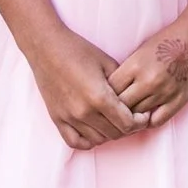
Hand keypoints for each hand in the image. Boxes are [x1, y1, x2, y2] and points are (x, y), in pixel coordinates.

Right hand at [26, 28, 146, 150]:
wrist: (46, 46)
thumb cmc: (77, 50)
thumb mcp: (107, 62)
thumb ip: (122, 85)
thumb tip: (134, 101)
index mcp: (99, 97)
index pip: (127, 124)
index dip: (140, 122)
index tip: (142, 116)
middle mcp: (84, 112)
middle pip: (115, 134)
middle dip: (127, 128)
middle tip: (130, 117)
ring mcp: (69, 117)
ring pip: (97, 140)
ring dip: (109, 134)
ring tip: (112, 122)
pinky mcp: (57, 118)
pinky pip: (75, 142)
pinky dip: (87, 140)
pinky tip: (93, 129)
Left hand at [108, 22, 187, 127]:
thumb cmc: (168, 39)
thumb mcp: (140, 50)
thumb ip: (128, 70)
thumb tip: (113, 89)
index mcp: (135, 65)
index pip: (110, 89)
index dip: (105, 94)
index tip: (105, 96)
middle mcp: (148, 81)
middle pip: (121, 106)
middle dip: (116, 109)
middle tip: (113, 111)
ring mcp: (164, 92)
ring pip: (138, 115)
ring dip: (132, 117)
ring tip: (127, 116)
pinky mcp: (179, 100)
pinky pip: (157, 121)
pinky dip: (149, 122)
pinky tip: (146, 117)